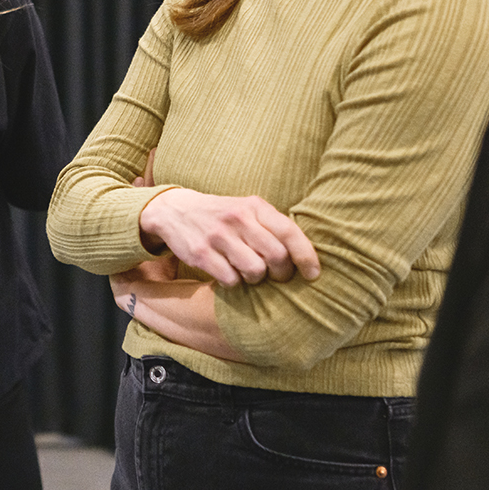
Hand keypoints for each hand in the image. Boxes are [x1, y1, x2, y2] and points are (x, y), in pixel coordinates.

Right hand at [137, 187, 319, 286]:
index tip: (313, 274)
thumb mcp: (247, 210)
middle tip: (277, 276)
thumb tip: (305, 257)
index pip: (290, 232)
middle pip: (276, 256)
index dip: (306, 257)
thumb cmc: (223, 215)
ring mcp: (218, 236)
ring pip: (255, 271)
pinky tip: (229, 273)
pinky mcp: (201, 254)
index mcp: (254, 206)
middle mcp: (237, 218)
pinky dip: (234, 282)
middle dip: (282, 273)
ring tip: (250, 273)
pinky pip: (231, 280)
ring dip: (257, 279)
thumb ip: (273, 227)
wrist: (175, 210)